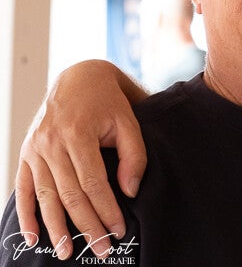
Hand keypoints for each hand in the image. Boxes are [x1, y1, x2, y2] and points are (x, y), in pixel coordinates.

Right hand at [14, 60, 147, 259]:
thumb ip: (133, 156)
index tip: (119, 231)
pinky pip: (23, 189)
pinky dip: (27, 215)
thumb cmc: (109, 101)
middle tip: (101, 250)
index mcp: (78, 134)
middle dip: (86, 226)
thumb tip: (130, 191)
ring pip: (45, 197)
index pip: (93, 183)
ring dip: (55, 228)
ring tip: (67, 253)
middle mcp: (51, 143)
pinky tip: (34, 237)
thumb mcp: (130, 120)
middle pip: (69, 195)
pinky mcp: (26, 153)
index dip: (106, 210)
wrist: (78, 76)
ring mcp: (35, 149)